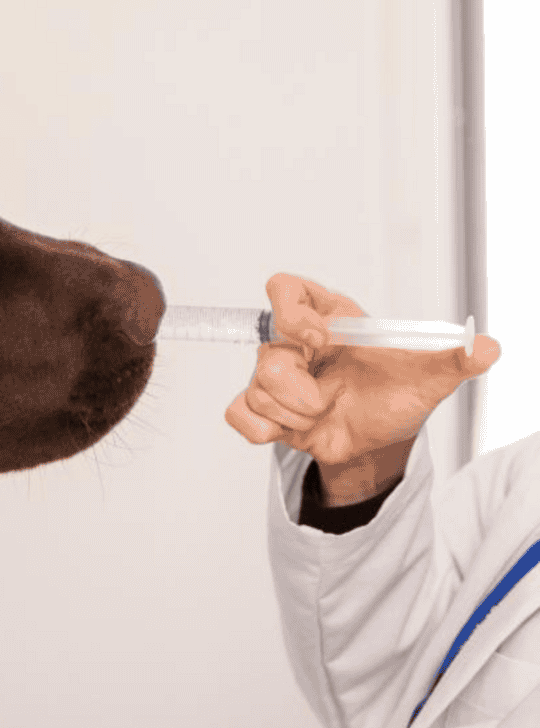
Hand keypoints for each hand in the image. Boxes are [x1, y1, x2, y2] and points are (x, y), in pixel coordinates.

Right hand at [225, 274, 500, 503]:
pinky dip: (264, 429)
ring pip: (257, 388)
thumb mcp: (430, 375)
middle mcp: (295, 344)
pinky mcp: (266, 410)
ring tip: (322, 415)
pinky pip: (240, 414)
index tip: (320, 338)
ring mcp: (277, 378)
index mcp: (328, 319)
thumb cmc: (396, 393)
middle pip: (266, 351)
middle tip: (325, 400)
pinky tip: (294, 431)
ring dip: (293, 414)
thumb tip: (487, 348)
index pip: (284, 289)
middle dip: (297, 388)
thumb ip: (456, 359)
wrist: (382, 438)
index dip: (292, 310)